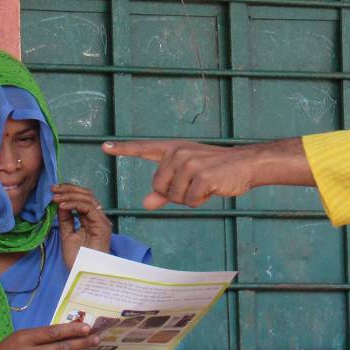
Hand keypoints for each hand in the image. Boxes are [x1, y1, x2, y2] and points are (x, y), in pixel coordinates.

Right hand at [0, 322, 98, 349]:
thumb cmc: (8, 349)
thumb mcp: (21, 336)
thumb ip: (42, 335)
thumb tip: (69, 331)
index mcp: (24, 339)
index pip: (53, 333)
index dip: (72, 331)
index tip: (87, 328)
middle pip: (60, 349)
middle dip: (80, 343)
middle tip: (95, 339)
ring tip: (79, 348)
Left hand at [53, 182, 111, 268]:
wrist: (84, 273)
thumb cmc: (77, 258)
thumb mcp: (67, 235)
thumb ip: (65, 219)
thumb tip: (60, 202)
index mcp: (91, 219)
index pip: (82, 198)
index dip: (68, 191)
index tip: (53, 190)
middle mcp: (98, 217)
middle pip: (86, 194)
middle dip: (68, 189)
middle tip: (53, 189)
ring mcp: (101, 221)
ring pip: (88, 198)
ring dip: (70, 194)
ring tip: (56, 197)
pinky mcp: (102, 225)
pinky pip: (88, 207)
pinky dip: (74, 203)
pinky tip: (63, 205)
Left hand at [102, 140, 265, 208]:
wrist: (245, 164)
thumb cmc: (216, 171)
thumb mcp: (187, 178)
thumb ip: (165, 190)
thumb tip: (145, 203)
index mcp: (173, 150)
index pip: (144, 148)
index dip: (123, 149)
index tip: (104, 146)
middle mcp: (178, 153)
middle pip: (159, 187)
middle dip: (175, 194)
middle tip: (195, 184)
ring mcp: (190, 163)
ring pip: (174, 196)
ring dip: (189, 198)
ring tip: (205, 184)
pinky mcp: (202, 176)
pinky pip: (190, 201)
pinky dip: (200, 201)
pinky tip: (212, 188)